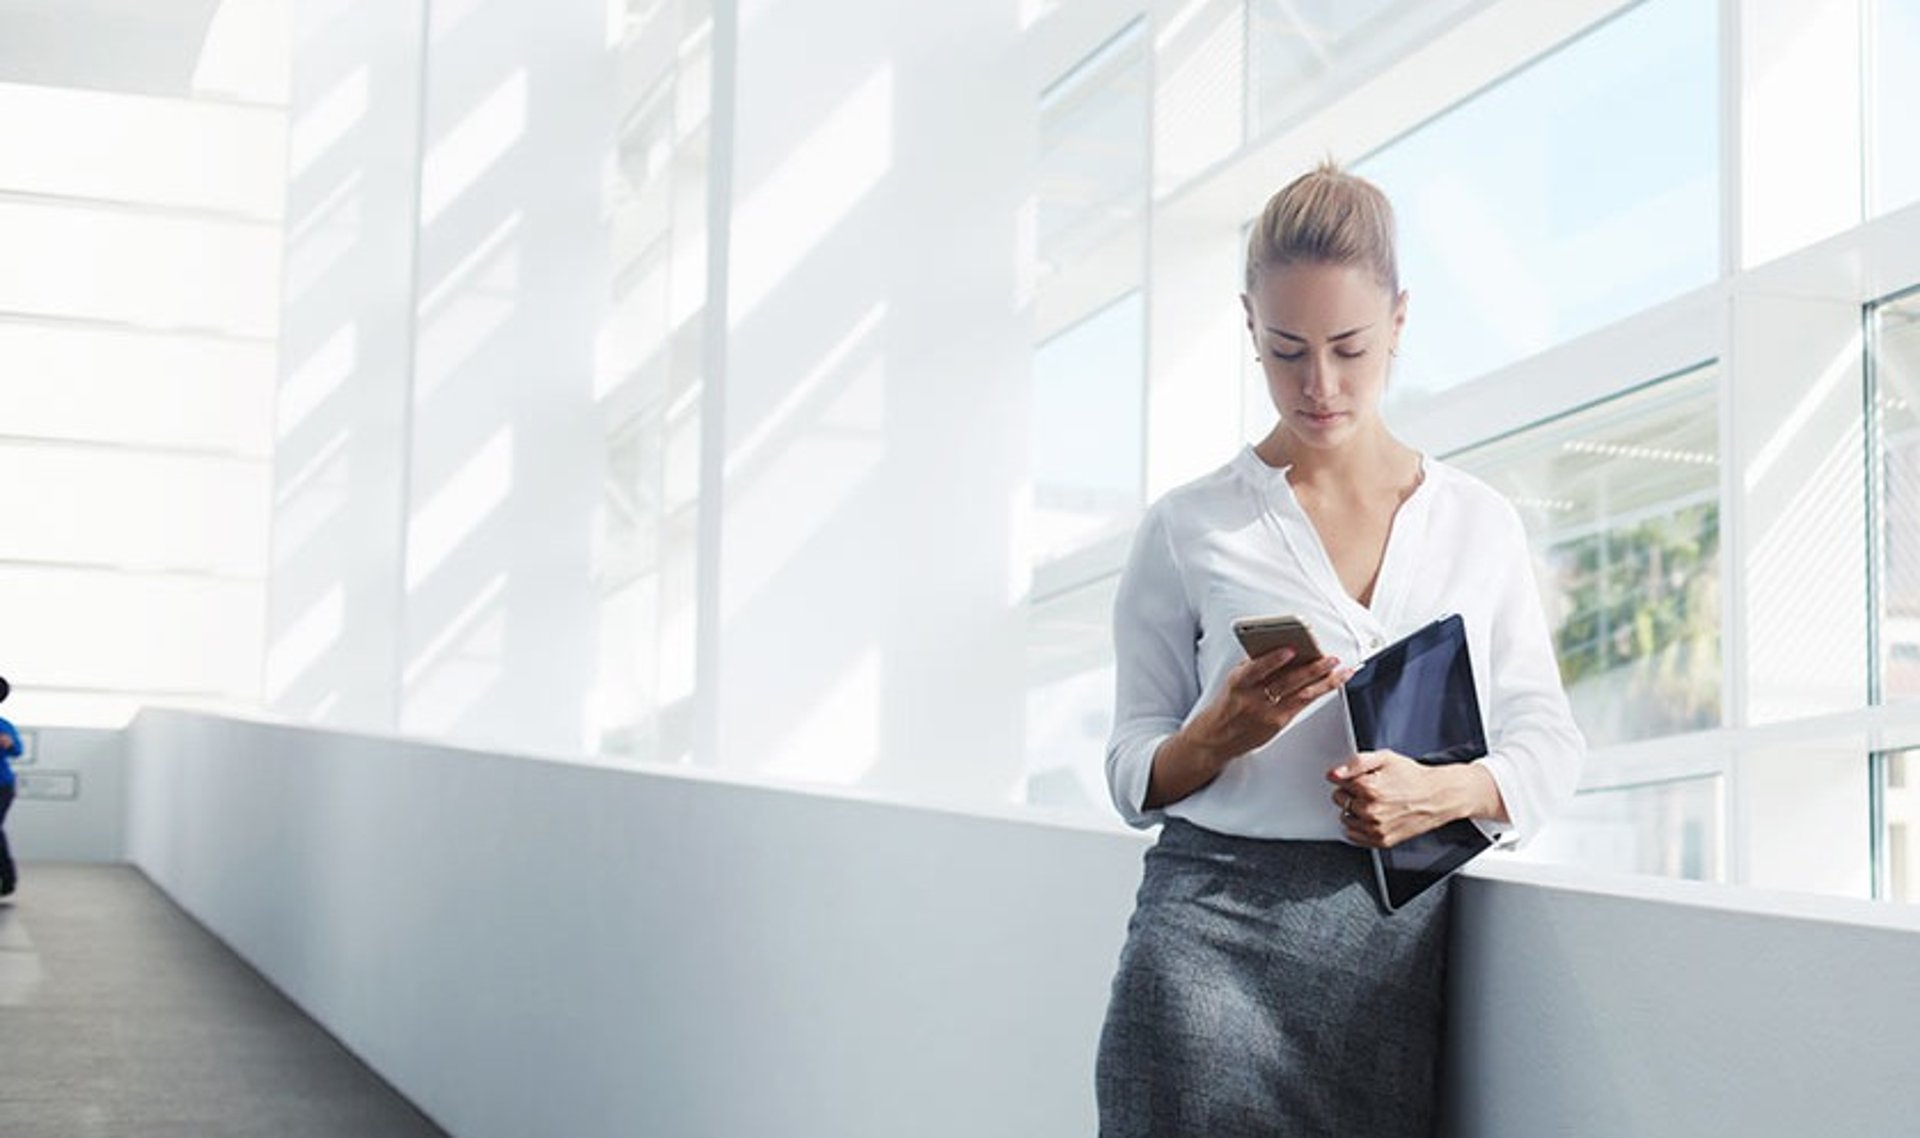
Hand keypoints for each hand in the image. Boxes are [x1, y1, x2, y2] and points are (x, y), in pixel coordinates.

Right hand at [1145, 648, 1352, 809]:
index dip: (1273, 660)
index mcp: (1238, 683)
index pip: (1256, 669)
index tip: (1290, 649)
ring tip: (1341, 671)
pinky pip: (1302, 705)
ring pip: (1301, 695)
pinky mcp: (1278, 724)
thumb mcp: (1233, 681)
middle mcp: (1254, 700)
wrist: (1216, 738)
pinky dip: (1318, 692)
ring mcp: (1267, 714)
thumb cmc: (1228, 704)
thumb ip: (1254, 667)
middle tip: (1331, 658)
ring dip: (1324, 681)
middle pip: (1287, 682)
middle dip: (1312, 669)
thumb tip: (1281, 648)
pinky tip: (1331, 683)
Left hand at [1326, 751, 1500, 848]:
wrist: (1437, 797)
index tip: (1365, 778)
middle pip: (1340, 800)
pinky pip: (1354, 836)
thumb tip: (1333, 774)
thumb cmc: (1412, 777)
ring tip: (1375, 803)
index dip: (1351, 778)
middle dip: (1352, 793)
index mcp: (1370, 789)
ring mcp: (1376, 828)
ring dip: (1354, 811)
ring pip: (1345, 818)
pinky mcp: (1382, 841)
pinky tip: (1373, 817)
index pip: (1339, 783)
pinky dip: (1359, 827)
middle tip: (1372, 790)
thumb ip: (1355, 763)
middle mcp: (1371, 811)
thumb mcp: (1385, 758)